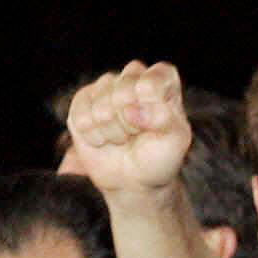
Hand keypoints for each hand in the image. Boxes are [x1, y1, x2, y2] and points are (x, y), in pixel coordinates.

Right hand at [62, 61, 195, 198]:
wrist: (134, 180)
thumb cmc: (159, 156)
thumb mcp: (175, 141)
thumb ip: (164, 119)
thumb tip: (131, 110)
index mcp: (161, 80)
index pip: (154, 79)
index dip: (150, 102)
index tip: (153, 121)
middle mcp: (132, 77)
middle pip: (124, 92)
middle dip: (130, 123)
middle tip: (137, 133)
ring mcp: (105, 86)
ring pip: (102, 108)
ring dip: (113, 133)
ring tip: (122, 138)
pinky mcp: (83, 100)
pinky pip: (81, 117)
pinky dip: (94, 136)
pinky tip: (103, 139)